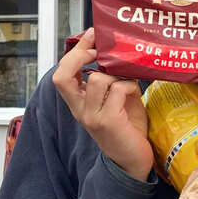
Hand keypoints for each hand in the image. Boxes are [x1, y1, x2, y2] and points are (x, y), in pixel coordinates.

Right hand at [52, 28, 153, 180]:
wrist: (134, 162)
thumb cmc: (127, 129)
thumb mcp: (114, 101)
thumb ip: (109, 81)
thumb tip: (116, 53)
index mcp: (78, 103)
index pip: (62, 73)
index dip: (74, 51)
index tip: (90, 35)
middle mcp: (79, 110)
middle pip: (62, 75)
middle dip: (81, 55)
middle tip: (99, 50)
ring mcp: (92, 117)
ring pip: (96, 79)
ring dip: (115, 73)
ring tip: (128, 80)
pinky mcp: (108, 121)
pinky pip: (117, 89)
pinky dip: (130, 86)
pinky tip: (136, 92)